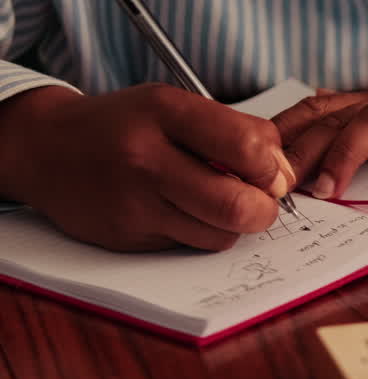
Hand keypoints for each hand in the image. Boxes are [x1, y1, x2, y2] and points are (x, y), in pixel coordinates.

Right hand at [0, 84, 292, 251]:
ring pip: (220, 235)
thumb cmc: (126, 125)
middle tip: (260, 201)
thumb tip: (283, 173)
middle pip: (238, 206)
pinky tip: (181, 212)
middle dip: (264, 210)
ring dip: (233, 225)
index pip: (247, 147)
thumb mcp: (174, 105)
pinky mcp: (129, 239)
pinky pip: (191, 246)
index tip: (273, 173)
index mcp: (165, 112)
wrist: (47, 149)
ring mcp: (135, 203)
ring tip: (217, 202)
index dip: (274, 168)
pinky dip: (200, 233)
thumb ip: (234, 131)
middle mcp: (147, 158)